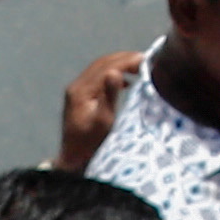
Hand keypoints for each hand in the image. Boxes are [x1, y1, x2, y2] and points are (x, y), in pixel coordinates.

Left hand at [59, 46, 139, 171]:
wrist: (73, 160)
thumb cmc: (90, 145)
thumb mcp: (103, 122)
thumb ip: (109, 96)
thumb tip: (115, 72)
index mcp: (80, 90)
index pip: (106, 67)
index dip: (127, 61)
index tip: (146, 60)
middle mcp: (76, 86)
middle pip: (102, 63)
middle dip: (125, 59)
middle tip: (146, 60)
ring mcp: (77, 90)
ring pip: (100, 68)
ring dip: (120, 65)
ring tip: (140, 67)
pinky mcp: (81, 96)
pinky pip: (99, 76)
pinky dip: (114, 74)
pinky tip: (127, 82)